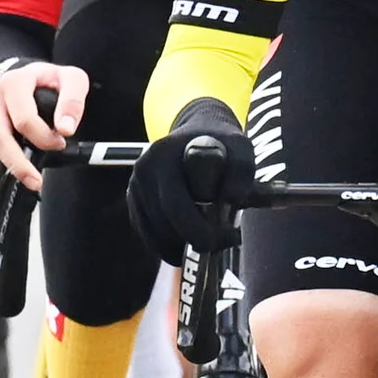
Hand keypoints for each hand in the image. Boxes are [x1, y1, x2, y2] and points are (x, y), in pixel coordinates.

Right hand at [0, 62, 88, 207]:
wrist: (24, 72)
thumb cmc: (49, 81)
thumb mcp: (70, 79)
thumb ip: (73, 100)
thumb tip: (66, 129)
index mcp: (14, 82)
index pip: (24, 118)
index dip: (43, 136)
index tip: (60, 143)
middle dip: (17, 163)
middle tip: (36, 182)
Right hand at [126, 102, 254, 253]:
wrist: (198, 132)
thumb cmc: (222, 144)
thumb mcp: (239, 148)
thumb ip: (241, 171)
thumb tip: (241, 199)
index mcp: (163, 156)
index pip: (176, 206)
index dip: (201, 229)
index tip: (230, 235)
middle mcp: (143, 171)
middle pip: (165, 223)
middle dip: (196, 240)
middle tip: (223, 243)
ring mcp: (136, 187)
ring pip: (156, 234)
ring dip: (184, 245)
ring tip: (213, 238)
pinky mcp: (135, 202)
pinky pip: (149, 236)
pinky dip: (171, 246)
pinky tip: (191, 244)